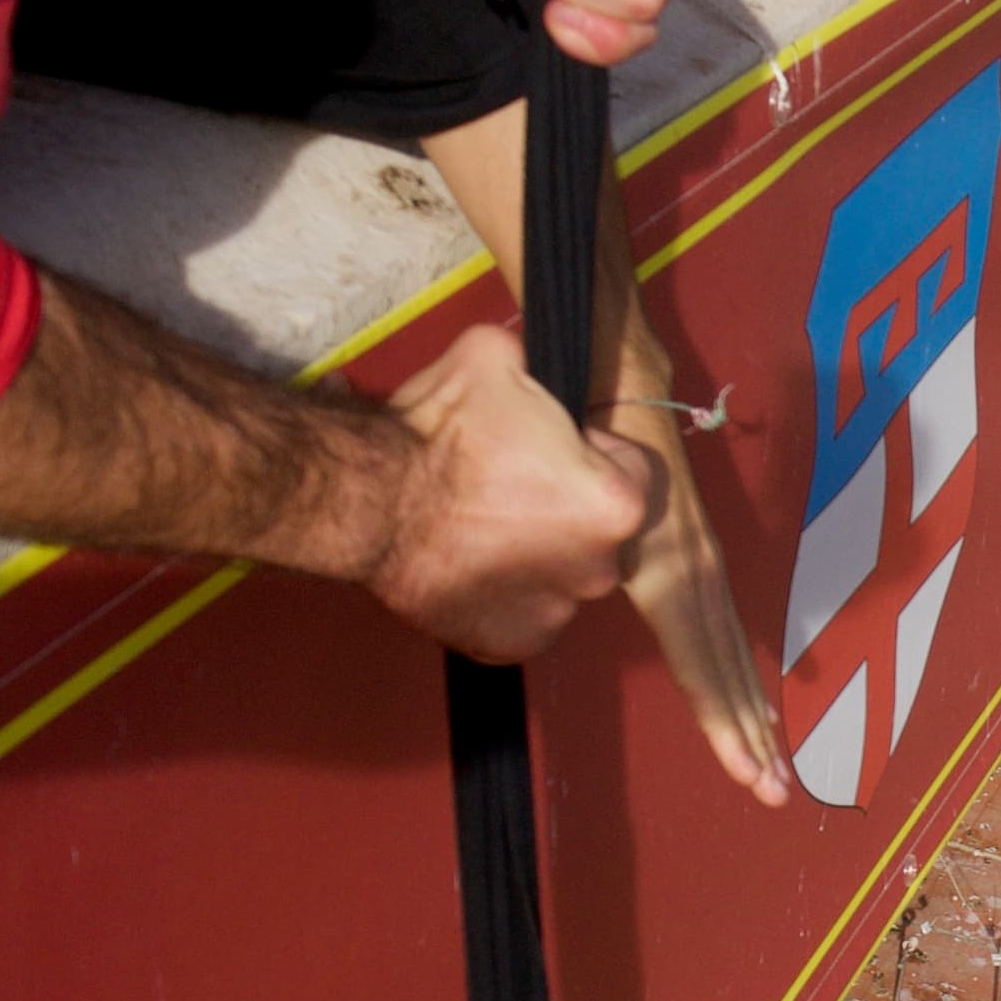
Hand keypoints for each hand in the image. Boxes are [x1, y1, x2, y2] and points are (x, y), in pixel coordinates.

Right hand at [364, 319, 653, 656]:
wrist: (373, 500)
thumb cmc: (438, 433)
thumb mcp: (497, 356)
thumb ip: (536, 362)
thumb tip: (533, 359)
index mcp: (617, 503)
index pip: (627, 470)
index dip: (585, 452)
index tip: (543, 448)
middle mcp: (601, 569)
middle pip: (596, 531)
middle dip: (562, 510)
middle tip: (505, 487)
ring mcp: (557, 614)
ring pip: (559, 575)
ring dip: (531, 555)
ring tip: (478, 527)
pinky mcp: (512, 645)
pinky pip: (521, 616)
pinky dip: (500, 597)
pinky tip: (466, 565)